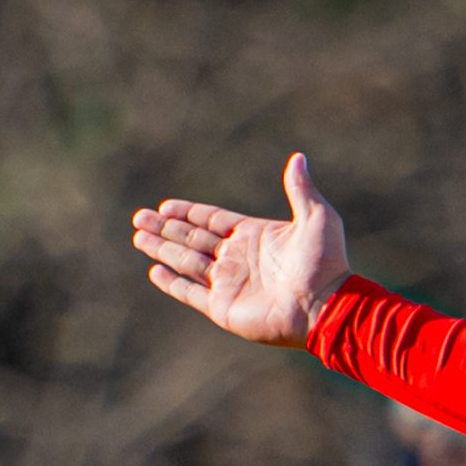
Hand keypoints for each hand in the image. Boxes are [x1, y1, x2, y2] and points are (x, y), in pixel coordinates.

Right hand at [130, 153, 350, 347]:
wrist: (326, 306)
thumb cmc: (325, 263)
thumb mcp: (316, 218)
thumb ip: (301, 189)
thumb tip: (298, 157)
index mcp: (255, 236)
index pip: (213, 221)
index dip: (189, 213)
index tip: (166, 205)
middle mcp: (239, 259)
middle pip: (193, 239)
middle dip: (167, 228)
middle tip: (140, 217)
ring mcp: (230, 284)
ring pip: (186, 262)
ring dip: (162, 249)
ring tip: (139, 236)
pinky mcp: (224, 308)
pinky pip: (191, 293)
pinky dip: (172, 283)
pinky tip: (155, 271)